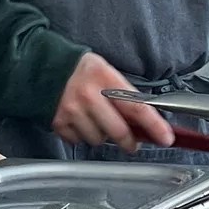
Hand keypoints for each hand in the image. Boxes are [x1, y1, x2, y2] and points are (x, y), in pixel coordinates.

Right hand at [50, 53, 175, 149]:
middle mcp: (89, 95)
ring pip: (99, 140)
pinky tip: (80, 122)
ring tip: (96, 120)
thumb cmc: (79, 70)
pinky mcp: (59, 123)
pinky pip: (79, 141)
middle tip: (132, 142)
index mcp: (105, 79)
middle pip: (119, 131)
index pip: (137, 107)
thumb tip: (144, 119)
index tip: (166, 137)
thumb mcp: (106, 72)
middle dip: (129, 141)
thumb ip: (124, 94)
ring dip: (102, 136)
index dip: (154, 125)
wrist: (42, 66)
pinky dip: (83, 136)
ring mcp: (72, 110)